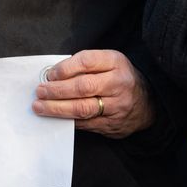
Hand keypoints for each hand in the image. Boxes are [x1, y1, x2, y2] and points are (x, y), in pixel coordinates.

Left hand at [33, 49, 155, 138]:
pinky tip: (55, 117)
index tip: (50, 74)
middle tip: (39, 92)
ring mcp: (117, 105)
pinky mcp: (112, 124)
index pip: (87, 61)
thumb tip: (53, 75)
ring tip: (40, 107)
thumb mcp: (109, 62)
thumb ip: (85, 65)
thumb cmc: (120, 78)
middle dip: (57, 90)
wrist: (147, 102)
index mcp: (116, 62)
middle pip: (83, 87)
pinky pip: (85, 123)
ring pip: (83, 108)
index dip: (65, 68)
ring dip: (57, 108)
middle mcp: (118, 83)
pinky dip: (68, 120)